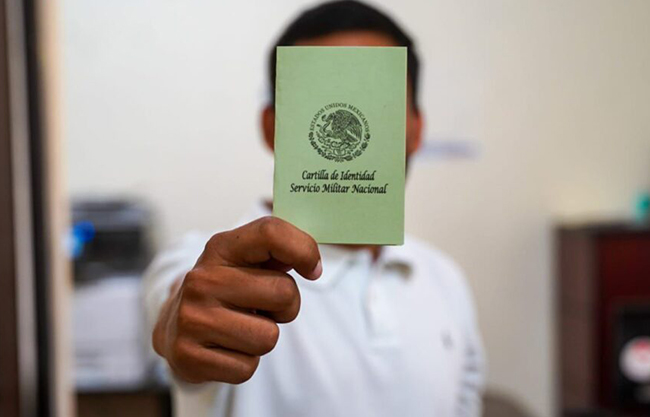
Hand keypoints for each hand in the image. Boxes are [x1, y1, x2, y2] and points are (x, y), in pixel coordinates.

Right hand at [152, 216, 321, 383]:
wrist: (176, 327)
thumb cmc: (227, 289)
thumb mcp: (246, 260)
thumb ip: (279, 250)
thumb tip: (312, 262)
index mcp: (221, 248)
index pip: (271, 233)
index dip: (303, 250)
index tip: (312, 269)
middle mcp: (202, 279)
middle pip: (284, 293)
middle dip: (286, 307)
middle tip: (263, 308)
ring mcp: (192, 318)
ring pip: (268, 337)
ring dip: (264, 338)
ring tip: (241, 327)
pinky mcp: (188, 356)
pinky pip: (247, 368)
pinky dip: (245, 363)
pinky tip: (226, 348)